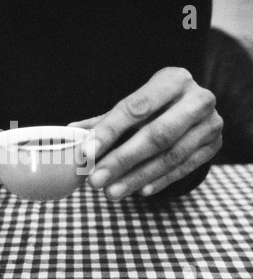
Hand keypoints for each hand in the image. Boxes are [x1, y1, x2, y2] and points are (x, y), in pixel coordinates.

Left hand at [69, 67, 222, 199]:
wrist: (195, 107)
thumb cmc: (156, 105)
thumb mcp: (134, 106)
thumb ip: (104, 121)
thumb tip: (70, 132)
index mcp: (173, 80)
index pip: (136, 108)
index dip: (109, 131)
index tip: (86, 152)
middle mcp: (197, 98)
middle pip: (157, 135)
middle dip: (122, 160)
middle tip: (95, 181)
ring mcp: (211, 123)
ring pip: (170, 156)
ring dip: (137, 177)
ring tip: (111, 192)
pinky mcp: (215, 145)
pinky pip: (185, 168)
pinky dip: (160, 181)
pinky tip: (139, 191)